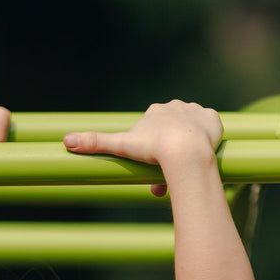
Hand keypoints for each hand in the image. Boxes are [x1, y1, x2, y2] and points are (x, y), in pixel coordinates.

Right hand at [63, 100, 221, 195]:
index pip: (151, 131)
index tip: (152, 166)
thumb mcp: (121, 147)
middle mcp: (174, 106)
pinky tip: (203, 149)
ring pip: (190, 128)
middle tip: (169, 173)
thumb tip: (65, 141)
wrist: (185, 151)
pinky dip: (207, 136)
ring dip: (187, 143)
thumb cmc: (152, 150)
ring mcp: (195, 111)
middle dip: (168, 152)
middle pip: (171, 130)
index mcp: (154, 111)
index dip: (151, 150)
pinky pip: (210, 125)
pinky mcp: (213, 118)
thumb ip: (95, 143)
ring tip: (187, 165)